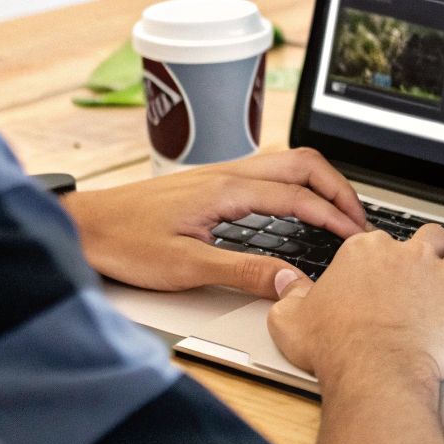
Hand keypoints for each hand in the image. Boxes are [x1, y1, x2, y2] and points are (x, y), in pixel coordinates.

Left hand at [62, 148, 367, 298]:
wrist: (83, 226)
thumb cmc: (123, 243)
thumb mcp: (185, 267)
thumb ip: (242, 272)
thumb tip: (289, 280)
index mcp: (227, 189)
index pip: (298, 195)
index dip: (333, 215)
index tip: (355, 237)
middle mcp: (228, 173)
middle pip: (303, 163)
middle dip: (339, 188)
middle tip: (359, 219)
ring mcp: (220, 173)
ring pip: (288, 162)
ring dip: (320, 183)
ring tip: (339, 211)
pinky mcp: (212, 182)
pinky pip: (270, 171)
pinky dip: (299, 184)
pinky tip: (298, 207)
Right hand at [267, 223, 443, 384]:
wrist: (374, 372)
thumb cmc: (334, 347)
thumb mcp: (291, 319)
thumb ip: (290, 295)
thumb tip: (285, 282)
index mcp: (367, 252)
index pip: (380, 240)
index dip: (382, 257)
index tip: (381, 273)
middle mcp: (409, 255)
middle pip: (430, 236)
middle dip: (431, 249)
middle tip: (427, 269)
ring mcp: (443, 277)